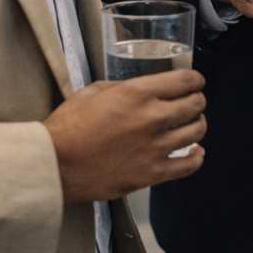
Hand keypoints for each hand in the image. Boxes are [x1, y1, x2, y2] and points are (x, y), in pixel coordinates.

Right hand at [44, 70, 206, 200]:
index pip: (186, 80)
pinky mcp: (153, 173)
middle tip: (192, 102)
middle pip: (196, 104)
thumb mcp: (94, 91)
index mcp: (139, 93)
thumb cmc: (68, 128)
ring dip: (197, 124)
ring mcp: (156, 147)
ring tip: (191, 124)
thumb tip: (141, 91)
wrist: (55, 165)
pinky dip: (197, 156)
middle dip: (196, 100)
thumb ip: (124, 87)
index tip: (194, 82)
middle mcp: (154, 117)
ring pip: (197, 131)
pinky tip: (195, 151)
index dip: (195, 80)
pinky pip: (190, 164)